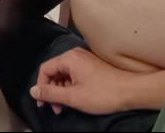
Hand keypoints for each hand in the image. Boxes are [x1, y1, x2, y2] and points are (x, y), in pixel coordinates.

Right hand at [29, 48, 145, 115]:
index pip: (45, 69)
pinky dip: (71, 87)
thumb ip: (50, 93)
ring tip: (66, 107)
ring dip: (61, 91)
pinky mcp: (91, 66)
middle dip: (52, 91)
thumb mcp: (73, 96)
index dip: (41, 87)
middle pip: (54, 71)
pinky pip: (74, 75)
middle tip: (56, 109)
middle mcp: (75, 55)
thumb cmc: (102, 93)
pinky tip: (75, 99)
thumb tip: (33, 91)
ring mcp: (84, 60)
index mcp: (69, 58)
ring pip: (64, 75)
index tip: (43, 104)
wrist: (130, 91)